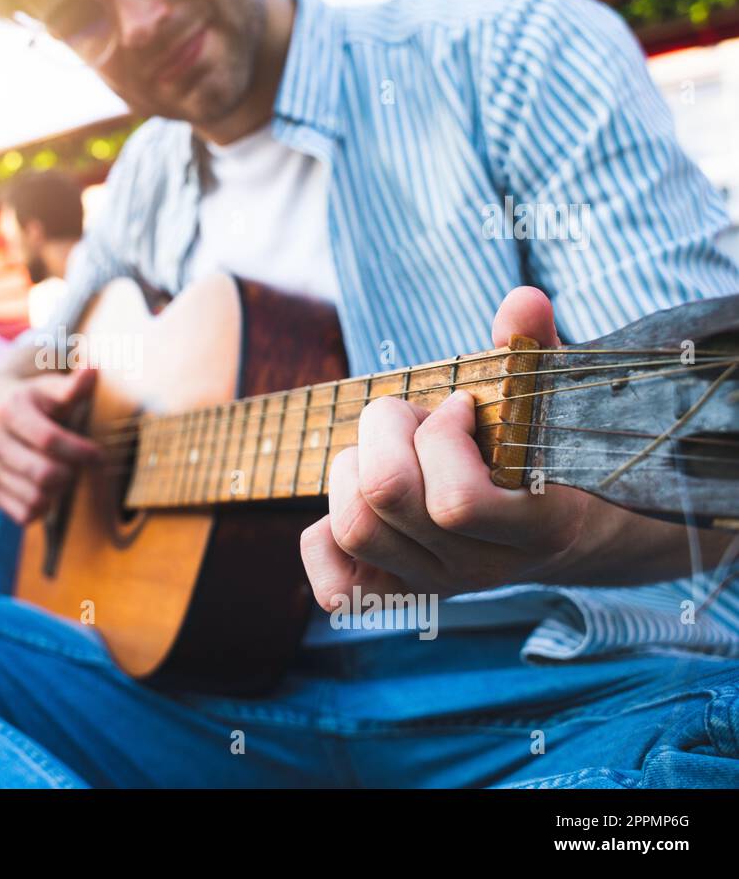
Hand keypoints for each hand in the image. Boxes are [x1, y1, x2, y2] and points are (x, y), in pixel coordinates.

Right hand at [0, 367, 101, 523]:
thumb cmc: (31, 399)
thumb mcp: (51, 388)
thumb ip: (74, 386)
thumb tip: (93, 369)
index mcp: (11, 412)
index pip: (50, 440)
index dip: (81, 451)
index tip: (99, 455)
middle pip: (44, 474)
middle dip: (71, 473)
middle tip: (78, 465)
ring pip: (35, 498)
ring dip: (59, 492)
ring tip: (63, 474)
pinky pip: (24, 514)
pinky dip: (44, 509)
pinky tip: (49, 490)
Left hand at [299, 286, 612, 607]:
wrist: (570, 535)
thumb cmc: (550, 453)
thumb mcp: (548, 402)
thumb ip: (533, 352)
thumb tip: (522, 300)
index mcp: (532, 527)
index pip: (456, 501)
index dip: (442, 436)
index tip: (459, 406)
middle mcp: (478, 568)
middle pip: (384, 497)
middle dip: (386, 434)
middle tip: (414, 419)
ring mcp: (435, 585)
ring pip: (353, 528)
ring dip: (354, 468)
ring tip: (389, 450)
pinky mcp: (398, 595)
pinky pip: (335, 585)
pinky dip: (325, 539)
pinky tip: (358, 499)